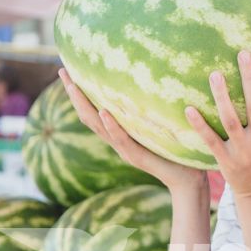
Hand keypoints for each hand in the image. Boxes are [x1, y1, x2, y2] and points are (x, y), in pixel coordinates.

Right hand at [59, 68, 204, 195]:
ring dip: (84, 105)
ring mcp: (124, 149)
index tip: (68, 70)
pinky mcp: (137, 156)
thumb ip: (153, 108)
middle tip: (62, 71)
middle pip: (87, 115)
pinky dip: (111, 125)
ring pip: (97, 126)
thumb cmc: (178, 151)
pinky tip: (104, 112)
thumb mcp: (161, 125)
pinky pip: (121, 139)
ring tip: (73, 86)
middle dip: (74, 93)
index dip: (80, 92)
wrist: (188, 181)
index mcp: (120, 132)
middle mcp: (117, 141)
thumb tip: (157, 78)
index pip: (93, 109)